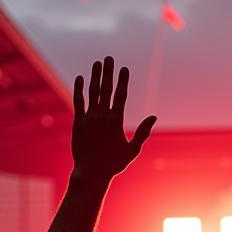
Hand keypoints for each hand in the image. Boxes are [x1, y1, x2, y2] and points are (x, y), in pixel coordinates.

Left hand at [71, 56, 155, 185]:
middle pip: (106, 89)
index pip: (121, 95)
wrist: (91, 173)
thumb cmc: (114, 164)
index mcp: (116, 121)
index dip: (123, 80)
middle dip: (108, 72)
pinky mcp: (77, 122)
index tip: (124, 68)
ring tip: (97, 63)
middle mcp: (102, 116)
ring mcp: (88, 118)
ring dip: (95, 76)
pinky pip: (78, 101)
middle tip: (109, 58)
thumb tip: (154, 116)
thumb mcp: (133, 150)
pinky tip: (80, 78)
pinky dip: (79, 89)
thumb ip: (143, 132)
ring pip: (92, 92)